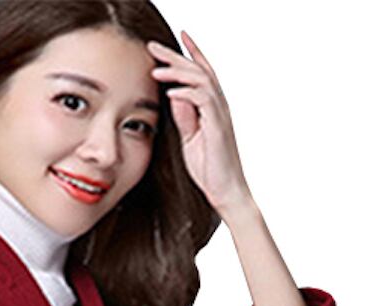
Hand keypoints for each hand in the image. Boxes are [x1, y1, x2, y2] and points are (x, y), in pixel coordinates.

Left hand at [146, 31, 253, 215]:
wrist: (226, 191)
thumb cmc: (209, 168)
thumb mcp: (190, 138)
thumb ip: (184, 117)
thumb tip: (174, 96)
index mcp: (212, 106)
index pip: (201, 72)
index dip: (188, 53)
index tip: (172, 41)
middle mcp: (218, 105)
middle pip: (199, 69)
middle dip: (176, 55)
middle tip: (153, 45)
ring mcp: (220, 114)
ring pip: (201, 79)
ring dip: (178, 72)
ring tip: (157, 69)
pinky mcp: (218, 125)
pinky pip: (203, 99)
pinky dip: (186, 93)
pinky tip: (171, 92)